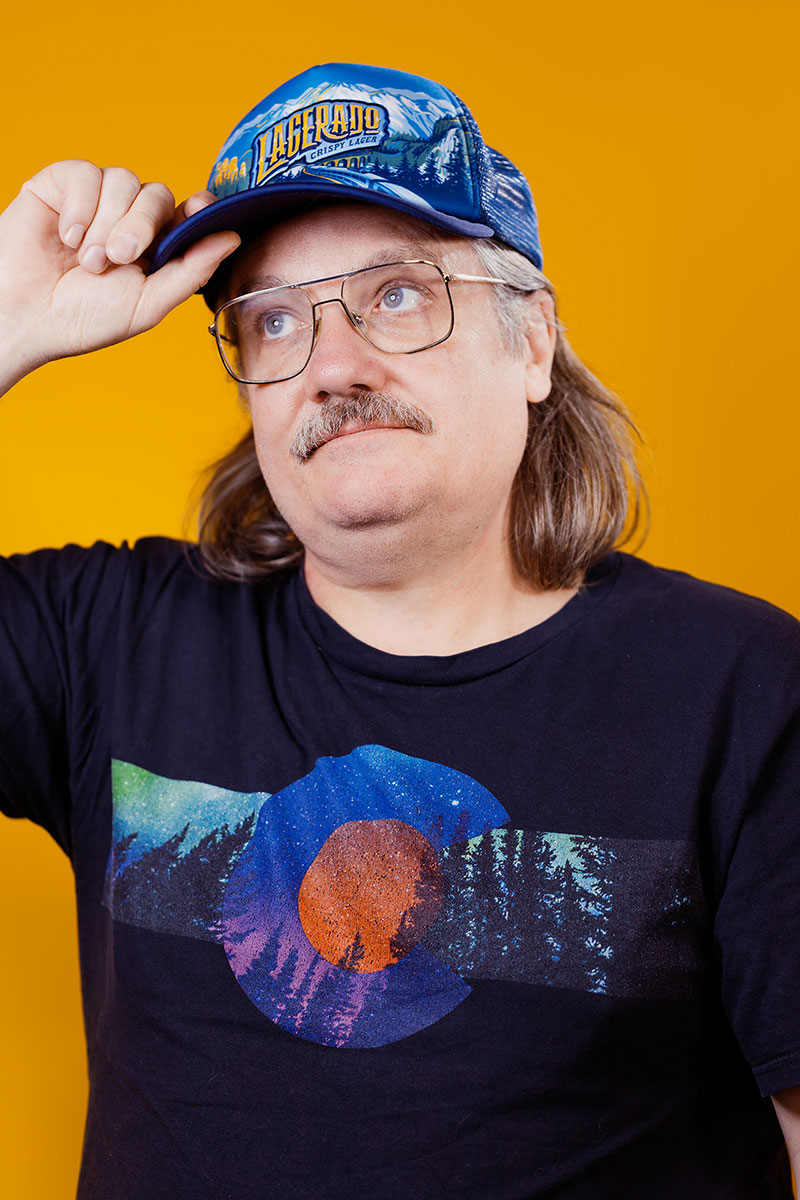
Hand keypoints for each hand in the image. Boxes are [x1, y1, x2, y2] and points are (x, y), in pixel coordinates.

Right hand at [0, 160, 238, 390]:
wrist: (26, 317)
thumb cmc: (85, 319)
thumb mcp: (148, 303)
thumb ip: (191, 270)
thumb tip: (232, 238)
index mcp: (155, 247)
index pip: (186, 213)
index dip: (197, 208)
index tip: (201, 209)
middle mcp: (129, 219)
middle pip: (157, 195)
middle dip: (140, 226)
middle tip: (118, 258)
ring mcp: (95, 200)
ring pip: (123, 180)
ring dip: (106, 223)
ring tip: (88, 260)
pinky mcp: (62, 185)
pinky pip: (85, 173)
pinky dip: (79, 207)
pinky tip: (67, 237)